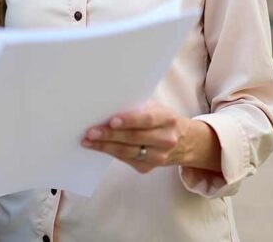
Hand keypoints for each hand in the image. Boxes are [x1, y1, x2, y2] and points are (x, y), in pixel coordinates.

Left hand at [81, 101, 207, 173]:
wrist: (183, 142)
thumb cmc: (162, 120)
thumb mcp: (156, 108)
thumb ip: (138, 107)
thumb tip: (109, 104)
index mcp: (167, 119)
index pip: (147, 119)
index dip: (129, 120)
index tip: (111, 120)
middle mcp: (166, 139)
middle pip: (134, 138)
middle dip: (110, 135)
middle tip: (91, 131)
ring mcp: (158, 156)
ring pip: (128, 152)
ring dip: (105, 146)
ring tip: (88, 141)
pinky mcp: (148, 168)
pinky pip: (126, 160)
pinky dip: (110, 153)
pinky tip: (97, 147)